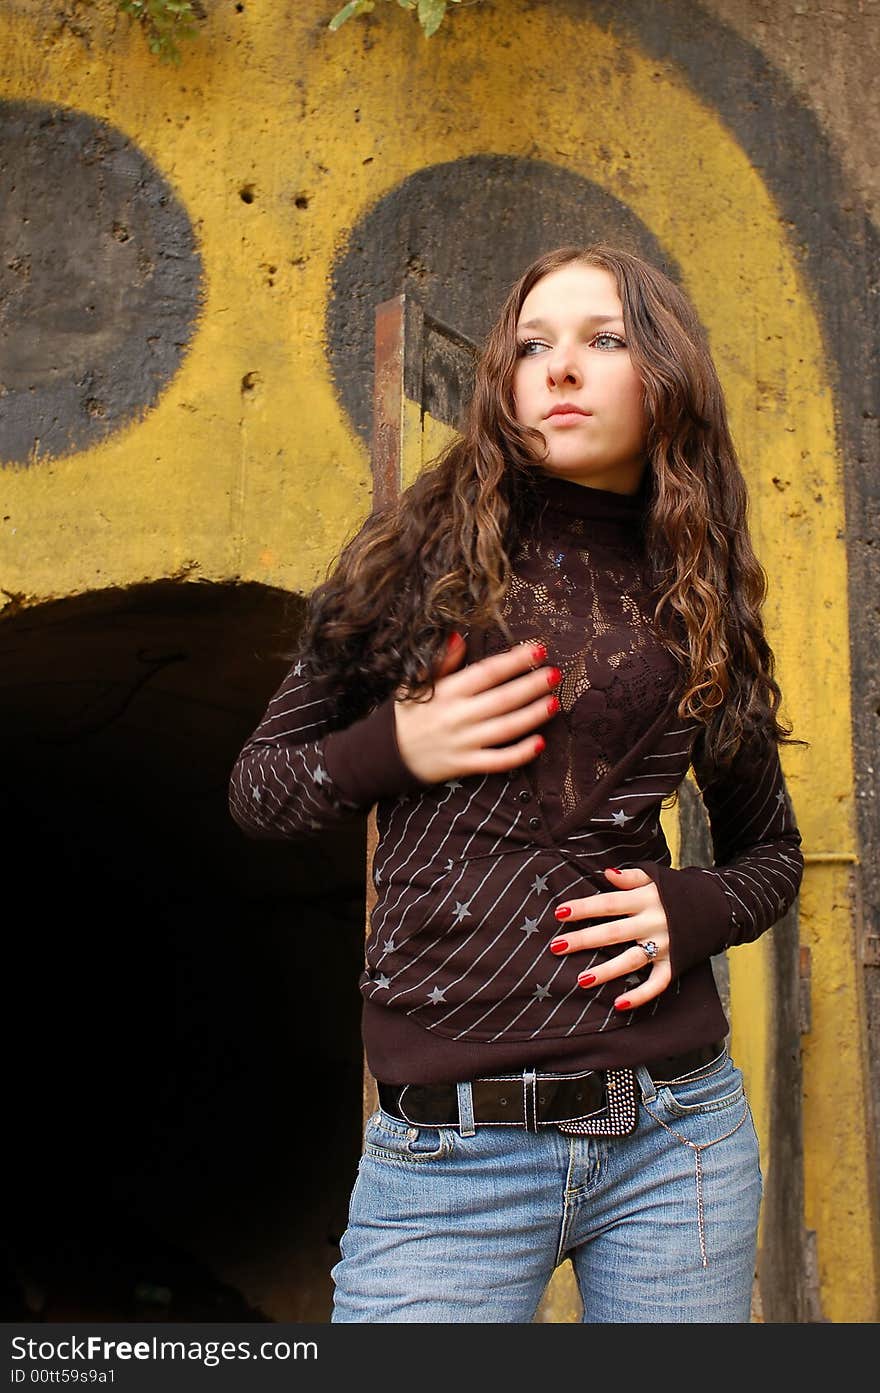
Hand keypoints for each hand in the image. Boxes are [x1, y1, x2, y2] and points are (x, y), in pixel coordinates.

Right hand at [394, 636, 560, 784]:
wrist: (386, 754)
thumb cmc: (407, 714)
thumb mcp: (416, 682)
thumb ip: (440, 661)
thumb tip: (458, 637)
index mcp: (447, 692)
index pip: (488, 672)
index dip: (515, 660)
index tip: (537, 649)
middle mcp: (457, 716)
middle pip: (503, 699)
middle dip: (532, 685)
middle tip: (554, 674)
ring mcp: (463, 742)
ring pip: (506, 728)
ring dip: (533, 715)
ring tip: (555, 703)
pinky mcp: (465, 764)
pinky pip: (497, 761)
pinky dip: (519, 754)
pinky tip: (540, 743)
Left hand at [549, 867, 671, 1009]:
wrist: (719, 906)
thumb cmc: (678, 891)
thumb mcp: (656, 877)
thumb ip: (630, 877)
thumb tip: (606, 874)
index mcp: (646, 898)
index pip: (609, 903)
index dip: (584, 907)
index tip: (560, 913)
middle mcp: (654, 922)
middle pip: (614, 933)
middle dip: (585, 940)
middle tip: (557, 947)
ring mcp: (665, 945)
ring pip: (632, 961)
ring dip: (607, 971)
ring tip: (581, 979)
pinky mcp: (675, 964)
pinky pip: (657, 983)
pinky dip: (640, 995)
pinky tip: (618, 1004)